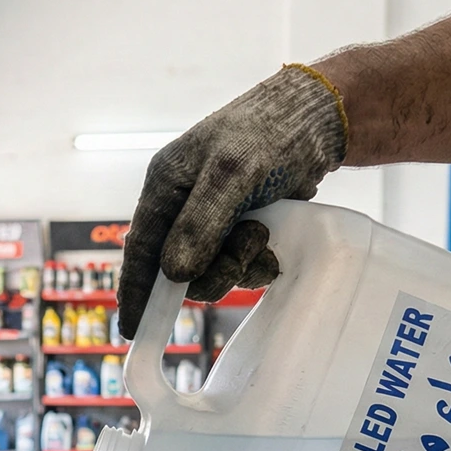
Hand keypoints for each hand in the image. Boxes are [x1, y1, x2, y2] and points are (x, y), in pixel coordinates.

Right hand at [117, 65, 347, 336]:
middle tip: (247, 247)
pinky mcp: (241, 227)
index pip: (141, 249)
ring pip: (212, 272)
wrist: (317, 120)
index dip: (135, 291)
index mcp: (166, 186)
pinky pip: (239, 267)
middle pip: (180, 270)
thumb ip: (202, 222)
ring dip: (240, 266)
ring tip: (263, 234)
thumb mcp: (233, 173)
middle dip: (214, 270)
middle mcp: (183, 205)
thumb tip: (176, 273)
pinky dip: (257, 265)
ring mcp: (213, 219)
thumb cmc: (269, 133)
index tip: (133, 330)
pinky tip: (273, 247)